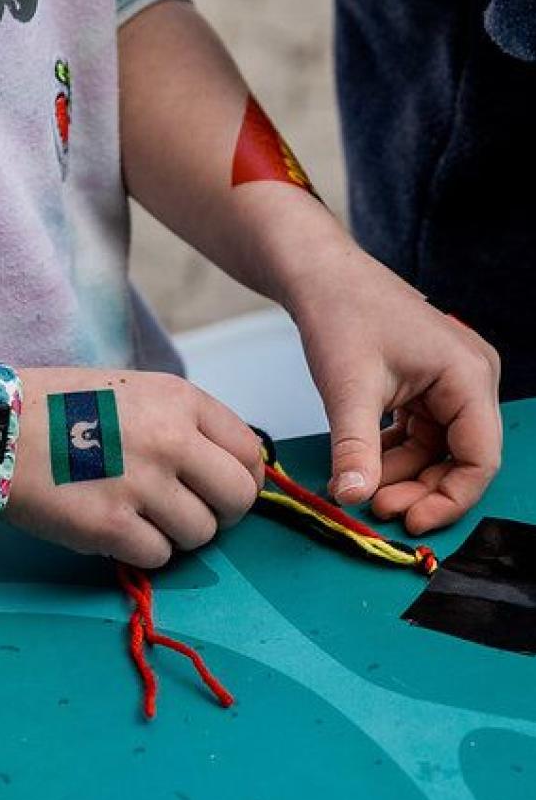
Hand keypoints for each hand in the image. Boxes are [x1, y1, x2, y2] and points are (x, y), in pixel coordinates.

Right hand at [5, 368, 263, 568]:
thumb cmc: (59, 408)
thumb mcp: (132, 393)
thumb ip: (182, 424)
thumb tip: (226, 469)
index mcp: (179, 399)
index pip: (249, 451)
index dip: (241, 478)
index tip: (219, 488)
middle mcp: (170, 438)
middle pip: (238, 498)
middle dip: (221, 513)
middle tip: (188, 511)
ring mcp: (142, 484)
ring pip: (201, 533)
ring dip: (175, 534)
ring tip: (139, 516)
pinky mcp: (110, 526)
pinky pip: (159, 557)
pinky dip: (141, 551)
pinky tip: (113, 528)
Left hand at [289, 245, 501, 534]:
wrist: (319, 275)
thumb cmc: (341, 313)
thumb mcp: (348, 390)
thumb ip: (354, 449)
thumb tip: (353, 497)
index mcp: (468, 376)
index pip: (479, 459)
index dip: (448, 500)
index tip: (409, 524)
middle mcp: (470, 379)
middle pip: (461, 458)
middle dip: (420, 490)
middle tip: (376, 508)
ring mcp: (450, 382)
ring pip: (437, 450)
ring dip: (402, 475)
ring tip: (362, 489)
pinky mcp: (426, 385)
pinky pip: (420, 434)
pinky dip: (393, 454)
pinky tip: (362, 466)